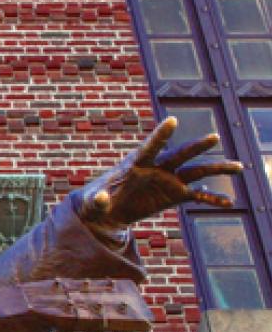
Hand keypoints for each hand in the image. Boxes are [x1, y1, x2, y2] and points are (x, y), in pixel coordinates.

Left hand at [79, 117, 242, 235]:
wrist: (107, 211)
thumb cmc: (96, 201)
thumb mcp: (93, 202)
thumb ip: (97, 200)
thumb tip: (100, 198)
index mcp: (135, 164)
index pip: (150, 146)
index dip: (160, 134)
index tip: (172, 120)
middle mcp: (156, 168)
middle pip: (179, 154)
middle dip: (195, 146)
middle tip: (213, 137)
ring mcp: (168, 180)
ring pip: (195, 171)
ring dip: (216, 169)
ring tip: (239, 167)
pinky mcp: (174, 195)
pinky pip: (197, 195)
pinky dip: (211, 198)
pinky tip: (228, 203)